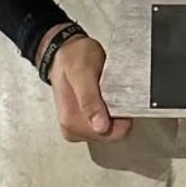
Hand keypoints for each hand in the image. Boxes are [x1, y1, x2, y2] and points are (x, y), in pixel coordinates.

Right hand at [38, 28, 131, 143]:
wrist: (64, 52)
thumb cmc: (73, 59)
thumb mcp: (82, 72)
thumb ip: (90, 100)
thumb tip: (100, 127)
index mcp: (71, 122)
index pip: (112, 134)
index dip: (121, 115)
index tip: (116, 95)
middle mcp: (72, 129)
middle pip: (112, 133)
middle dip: (116, 112)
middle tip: (107, 90)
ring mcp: (77, 127)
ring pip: (110, 128)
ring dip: (112, 109)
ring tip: (102, 91)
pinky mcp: (83, 123)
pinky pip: (106, 123)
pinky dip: (109, 109)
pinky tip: (101, 95)